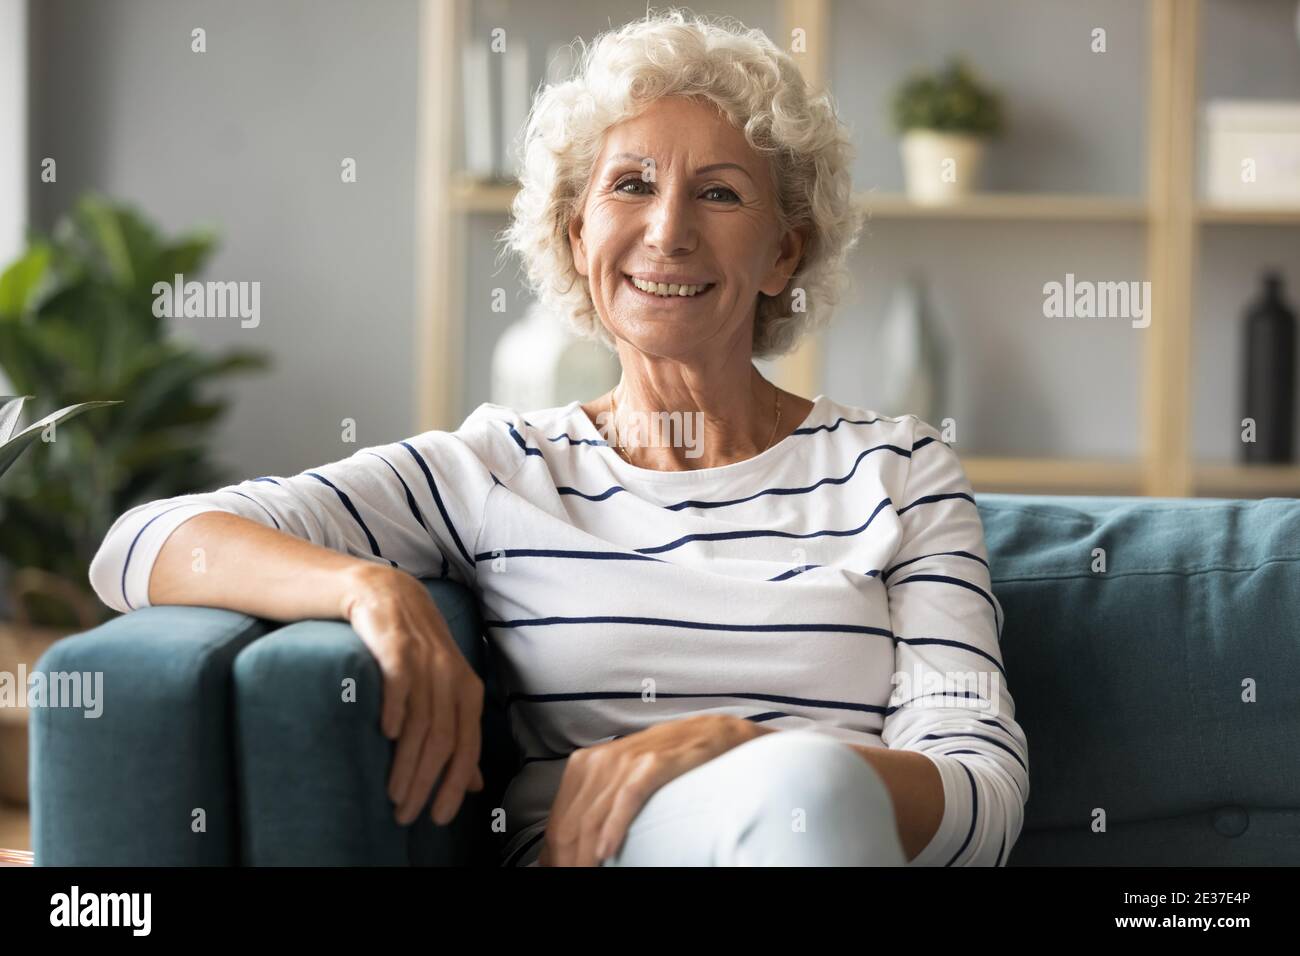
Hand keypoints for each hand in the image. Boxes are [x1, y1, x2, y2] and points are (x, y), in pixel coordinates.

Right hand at [339, 563, 485, 826]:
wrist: (384, 594)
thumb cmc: (411, 651)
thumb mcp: (440, 691)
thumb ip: (455, 732)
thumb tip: (474, 785)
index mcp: (467, 690)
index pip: (467, 746)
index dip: (454, 785)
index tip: (438, 818)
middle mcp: (451, 674)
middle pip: (443, 740)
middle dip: (426, 783)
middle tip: (406, 814)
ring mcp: (425, 658)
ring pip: (422, 719)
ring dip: (407, 761)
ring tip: (392, 793)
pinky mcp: (397, 642)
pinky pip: (401, 678)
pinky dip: (397, 707)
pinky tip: (388, 733)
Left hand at [538, 714, 756, 866]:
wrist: (708, 734)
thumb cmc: (663, 761)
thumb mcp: (619, 779)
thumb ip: (596, 806)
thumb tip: (572, 844)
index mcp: (585, 764)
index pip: (559, 820)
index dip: (554, 853)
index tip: (556, 871)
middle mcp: (599, 761)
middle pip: (572, 823)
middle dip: (568, 858)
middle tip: (570, 880)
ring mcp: (625, 762)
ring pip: (594, 819)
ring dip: (586, 855)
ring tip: (584, 875)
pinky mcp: (652, 765)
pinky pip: (626, 800)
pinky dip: (613, 828)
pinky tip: (606, 851)